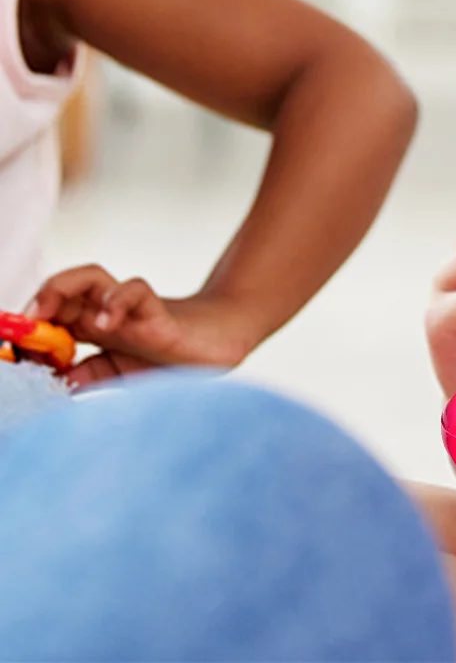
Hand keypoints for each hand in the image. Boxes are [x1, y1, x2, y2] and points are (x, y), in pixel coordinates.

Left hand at [29, 266, 263, 389]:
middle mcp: (107, 313)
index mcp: (93, 328)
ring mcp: (130, 309)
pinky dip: (115, 303)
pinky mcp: (157, 312)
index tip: (11, 351)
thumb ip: (87, 377)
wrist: (224, 342)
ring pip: (89, 278)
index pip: (50, 316)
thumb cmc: (171, 357)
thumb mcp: (118, 375)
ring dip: (58, 289)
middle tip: (19, 325)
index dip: (27, 329)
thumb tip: (52, 387)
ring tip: (42, 313)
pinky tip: (105, 324)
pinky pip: (135, 292)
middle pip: (62, 289)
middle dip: (35, 303)